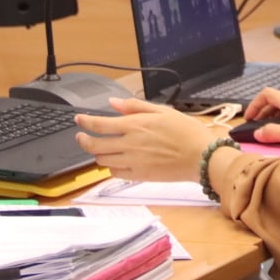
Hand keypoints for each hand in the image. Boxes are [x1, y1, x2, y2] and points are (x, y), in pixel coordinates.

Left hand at [75, 96, 214, 182]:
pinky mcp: (139, 175)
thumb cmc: (186, 132)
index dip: (84, 122)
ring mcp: (133, 161)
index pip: (99, 124)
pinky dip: (111, 167)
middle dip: (83, 140)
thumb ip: (135, 106)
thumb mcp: (162, 111)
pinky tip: (116, 162)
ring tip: (100, 149)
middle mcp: (130, 144)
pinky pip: (115, 173)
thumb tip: (114, 103)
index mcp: (135, 125)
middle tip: (81, 137)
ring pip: (103, 160)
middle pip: (95, 144)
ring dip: (97, 154)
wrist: (201, 157)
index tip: (78, 120)